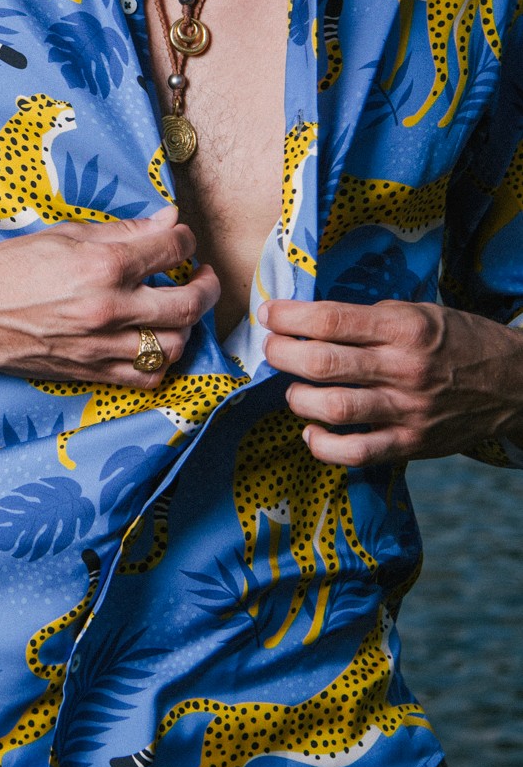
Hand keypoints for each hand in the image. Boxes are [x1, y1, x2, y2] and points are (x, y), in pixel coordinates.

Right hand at [0, 206, 220, 385]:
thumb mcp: (63, 234)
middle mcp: (109, 308)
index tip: (180, 239)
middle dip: (207, 285)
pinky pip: (145, 376)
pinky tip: (154, 342)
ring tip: (178, 310)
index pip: (172, 248)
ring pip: (175, 345)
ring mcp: (101, 346)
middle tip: (201, 276)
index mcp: (103, 264)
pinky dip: (160, 361)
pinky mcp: (91, 372)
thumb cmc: (6, 267)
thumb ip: (123, 231)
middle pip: (189, 303)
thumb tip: (167, 222)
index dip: (184, 239)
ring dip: (186, 327)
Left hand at [259, 298, 522, 465]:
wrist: (514, 383)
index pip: (331, 320)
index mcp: (404, 328)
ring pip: (331, 408)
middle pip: (322, 363)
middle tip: (271, 349)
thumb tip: (310, 319)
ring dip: (296, 398)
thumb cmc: (457, 341)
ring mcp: (407, 410)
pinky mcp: (410, 445)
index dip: (289, 317)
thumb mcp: (420, 313)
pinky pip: (355, 453)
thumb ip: (370, 318)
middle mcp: (403, 368)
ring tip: (292, 389)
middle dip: (281, 355)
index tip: (268, 313)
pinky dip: (322, 445)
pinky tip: (311, 432)